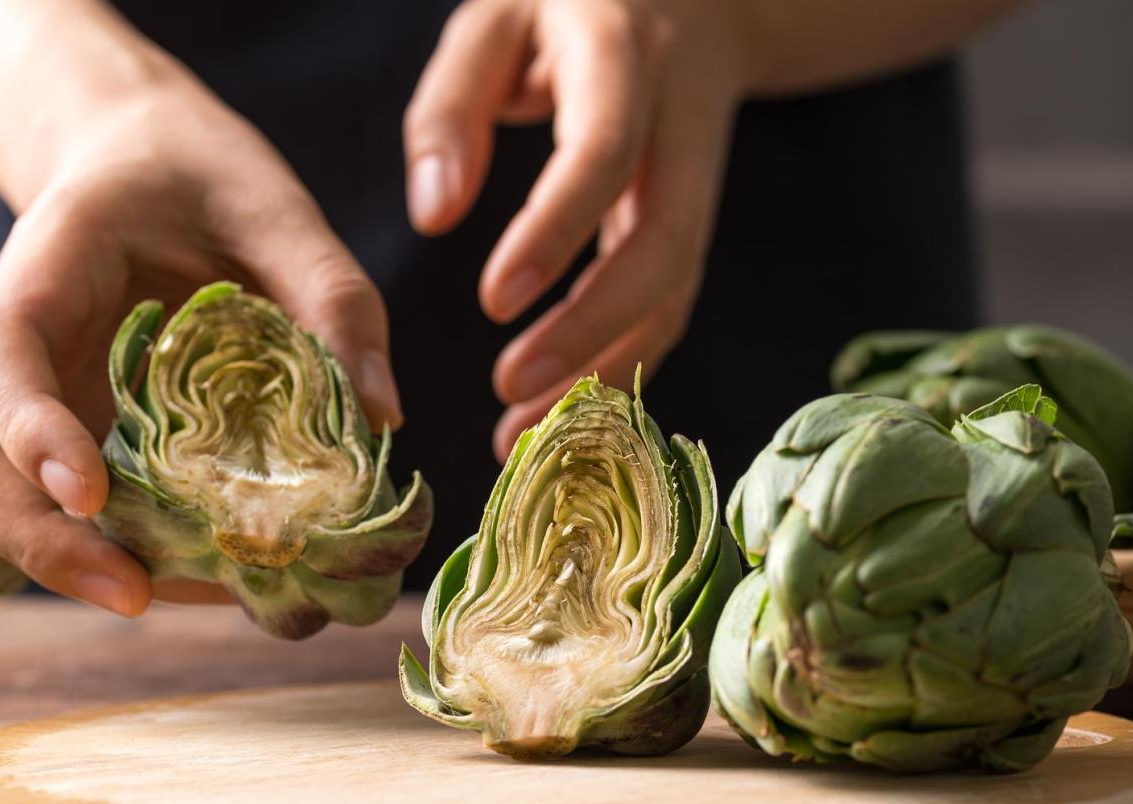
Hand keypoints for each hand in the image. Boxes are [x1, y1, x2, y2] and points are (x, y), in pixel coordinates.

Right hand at [0, 82, 399, 616]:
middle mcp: (13, 353)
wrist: (145, 167)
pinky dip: (121, 556)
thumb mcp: (278, 211)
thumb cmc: (203, 181)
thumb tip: (382, 418)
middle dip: (35, 539)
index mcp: (43, 272)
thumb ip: (331, 297)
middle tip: (134, 595)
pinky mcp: (65, 443)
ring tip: (193, 598)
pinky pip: (64, 515)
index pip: (0, 356)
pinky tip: (212, 579)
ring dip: (72, 566)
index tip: (87, 492)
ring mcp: (27, 406)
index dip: (32, 430)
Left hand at [403, 0, 748, 457]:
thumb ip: (452, 107)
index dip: (558, 233)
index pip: (604, 154)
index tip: (495, 303)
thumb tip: (432, 217)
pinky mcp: (695, 221)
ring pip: (676, 291)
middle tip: (509, 392)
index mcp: (624, 58)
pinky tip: (564, 406)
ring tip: (524, 432)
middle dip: (591, 329)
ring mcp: (699, 180)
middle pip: (663, 243)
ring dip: (606, 370)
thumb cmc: (563, 6)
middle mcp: (678, 125)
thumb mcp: (495, 20)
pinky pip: (671, 303)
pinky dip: (621, 363)